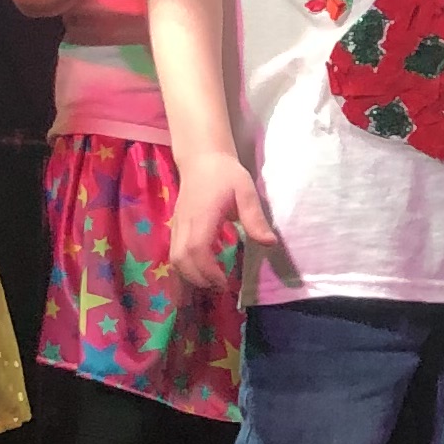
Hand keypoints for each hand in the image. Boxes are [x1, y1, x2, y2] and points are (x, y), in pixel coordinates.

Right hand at [169, 146, 271, 291]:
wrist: (201, 158)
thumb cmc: (225, 174)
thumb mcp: (246, 192)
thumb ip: (255, 218)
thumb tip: (269, 243)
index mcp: (202, 216)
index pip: (197, 250)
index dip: (208, 271)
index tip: (224, 282)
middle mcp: (185, 223)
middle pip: (180, 260)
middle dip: (198, 279)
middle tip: (220, 286)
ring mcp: (177, 225)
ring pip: (174, 258)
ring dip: (189, 275)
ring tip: (211, 280)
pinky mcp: (176, 226)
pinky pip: (174, 252)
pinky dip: (185, 266)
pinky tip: (202, 268)